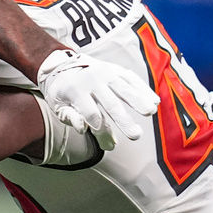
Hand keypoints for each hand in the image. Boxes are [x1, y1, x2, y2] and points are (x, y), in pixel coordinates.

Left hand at [36, 49, 159, 150]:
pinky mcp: (116, 69)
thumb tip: (84, 129)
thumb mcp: (58, 106)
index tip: (109, 147)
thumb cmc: (62, 92)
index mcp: (75, 91)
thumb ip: (70, 117)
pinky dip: (143, 89)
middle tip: (136, 135)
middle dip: (124, 120)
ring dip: (138, 100)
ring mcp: (105, 73)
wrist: (62, 65)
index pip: (91, 115)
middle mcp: (91, 80)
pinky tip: (154, 101)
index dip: (101, 132)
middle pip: (111, 103)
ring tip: (150, 112)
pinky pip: (132, 79)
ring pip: (124, 88)